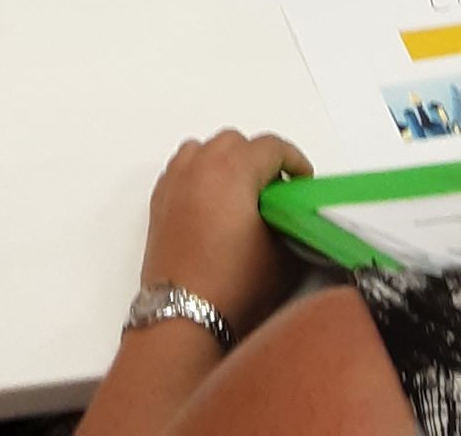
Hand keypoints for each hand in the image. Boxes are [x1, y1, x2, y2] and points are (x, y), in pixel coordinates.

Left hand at [139, 129, 312, 341]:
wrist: (184, 317)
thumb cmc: (230, 288)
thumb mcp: (282, 256)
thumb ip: (292, 222)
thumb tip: (292, 216)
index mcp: (232, 169)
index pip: (270, 146)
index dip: (293, 160)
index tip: (301, 179)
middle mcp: (200, 166)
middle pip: (236, 142)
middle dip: (259, 159)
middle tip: (277, 189)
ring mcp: (175, 181)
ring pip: (206, 150)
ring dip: (227, 163)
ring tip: (243, 194)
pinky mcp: (159, 201)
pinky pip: (185, 169)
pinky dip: (202, 175)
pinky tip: (214, 204)